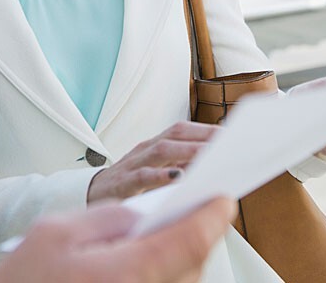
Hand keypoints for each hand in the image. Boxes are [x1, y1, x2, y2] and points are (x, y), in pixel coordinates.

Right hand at [0, 197, 235, 282]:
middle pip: (194, 263)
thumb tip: (145, 213)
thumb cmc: (24, 279)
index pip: (191, 240)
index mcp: (128, 272)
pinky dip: (170, 273)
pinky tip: (154, 259)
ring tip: (177, 231)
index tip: (224, 196)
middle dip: (200, 233)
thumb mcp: (57, 231)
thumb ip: (109, 215)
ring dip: (187, 256)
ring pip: (185, 281)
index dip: (213, 215)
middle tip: (199, 207)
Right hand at [87, 121, 216, 202]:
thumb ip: (181, 169)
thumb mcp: (157, 173)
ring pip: (162, 150)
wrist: (91, 194)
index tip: (234, 134)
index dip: (208, 129)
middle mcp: (146, 149)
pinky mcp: (122, 182)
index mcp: (157, 145)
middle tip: (229, 144)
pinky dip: (159, 177)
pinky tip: (176, 179)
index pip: (184, 130)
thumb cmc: (130, 185)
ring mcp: (134, 163)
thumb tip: (216, 171)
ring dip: (187, 152)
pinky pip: (141, 176)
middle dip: (203, 137)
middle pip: (177, 134)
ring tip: (210, 158)